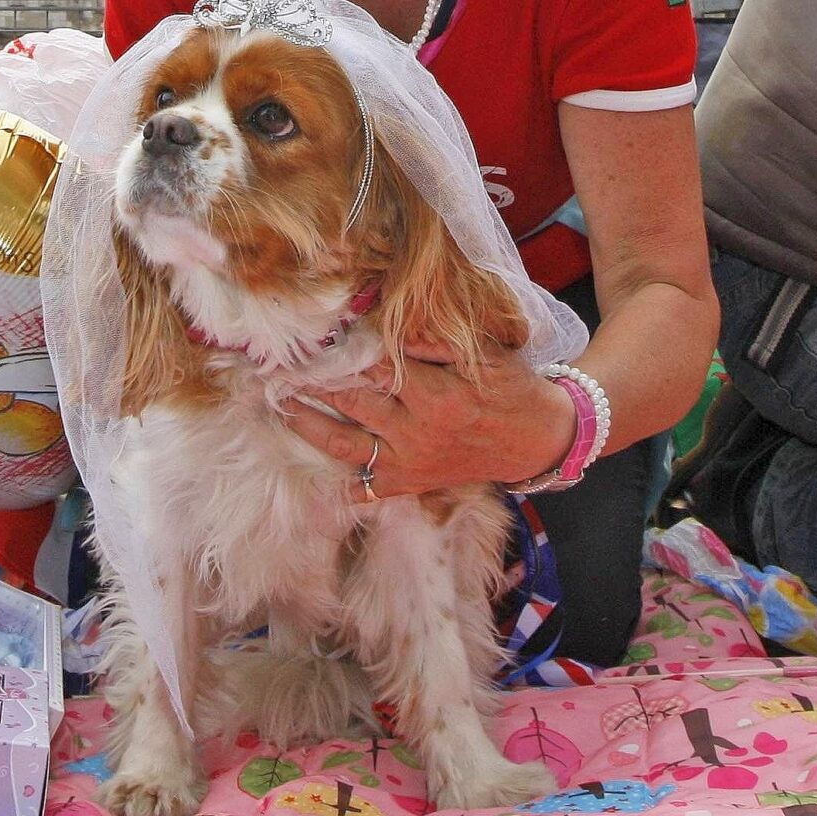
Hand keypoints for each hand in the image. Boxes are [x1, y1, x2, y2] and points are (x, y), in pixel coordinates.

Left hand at [279, 332, 575, 497]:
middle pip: (352, 401)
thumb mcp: (483, 355)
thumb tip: (389, 327)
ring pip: (347, 445)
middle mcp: (416, 432)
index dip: (344, 350)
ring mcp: (410, 461)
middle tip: (280, 366)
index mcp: (437, 395)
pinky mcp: (410, 484)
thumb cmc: (511, 389)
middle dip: (314, 382)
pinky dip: (343, 483)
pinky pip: (367, 488)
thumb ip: (434, 342)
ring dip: (310, 426)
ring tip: (283, 406)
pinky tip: (316, 473)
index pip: (377, 366)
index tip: (314, 337)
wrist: (536, 440)